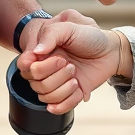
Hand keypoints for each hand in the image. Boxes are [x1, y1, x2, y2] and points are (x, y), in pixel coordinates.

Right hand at [17, 16, 131, 113]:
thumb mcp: (71, 26)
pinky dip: (68, 101)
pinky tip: (78, 89)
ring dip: (61, 88)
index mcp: (42, 51)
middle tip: (68, 64)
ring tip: (75, 76)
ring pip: (44, 96)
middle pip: (34, 82)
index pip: (23, 65)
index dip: (32, 67)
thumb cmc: (90, 35)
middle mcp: (46, 68)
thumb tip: (36, 52)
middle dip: (53, 75)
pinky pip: (58, 107)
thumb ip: (50, 34)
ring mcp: (56, 82)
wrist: (111, 50)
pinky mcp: (67, 95)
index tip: (52, 58)